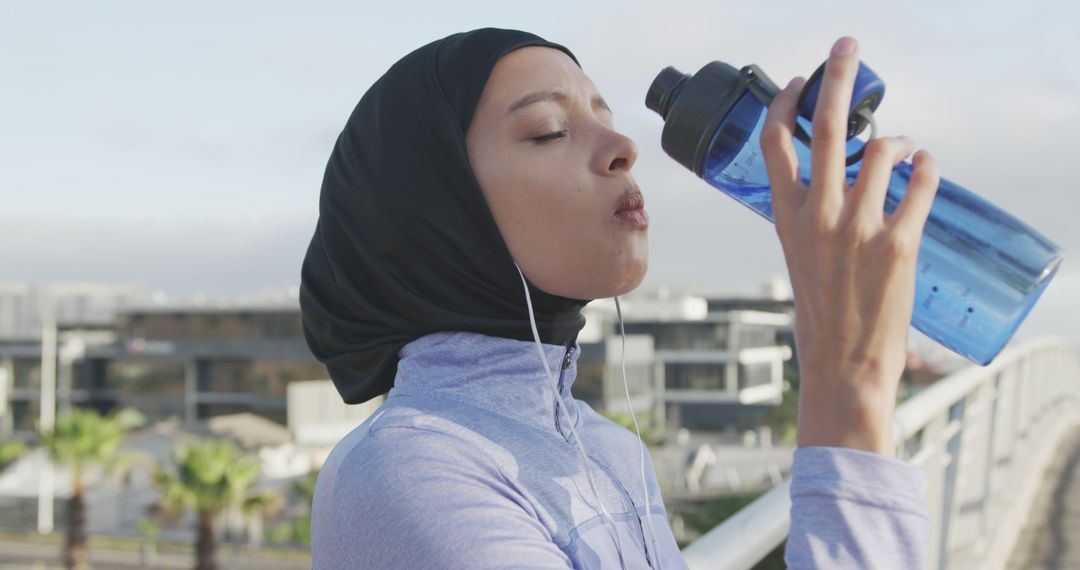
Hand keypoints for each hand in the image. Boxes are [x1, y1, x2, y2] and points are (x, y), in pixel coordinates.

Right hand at [759, 36, 940, 455]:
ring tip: (902, 150)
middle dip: (838, 76)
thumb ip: (810, 222)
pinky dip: (928, 167)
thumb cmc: (819, 317)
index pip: (775, 143)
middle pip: (828, 126)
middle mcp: (818, 214)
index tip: (800, 81)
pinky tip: (927, 168)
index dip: (785, 104)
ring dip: (897, 139)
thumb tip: (837, 192)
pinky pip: (921, 183)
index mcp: (785, 218)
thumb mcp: (798, 260)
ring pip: (882, 148)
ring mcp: (859, 227)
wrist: (841, 366)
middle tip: (848, 46)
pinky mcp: (898, 243)